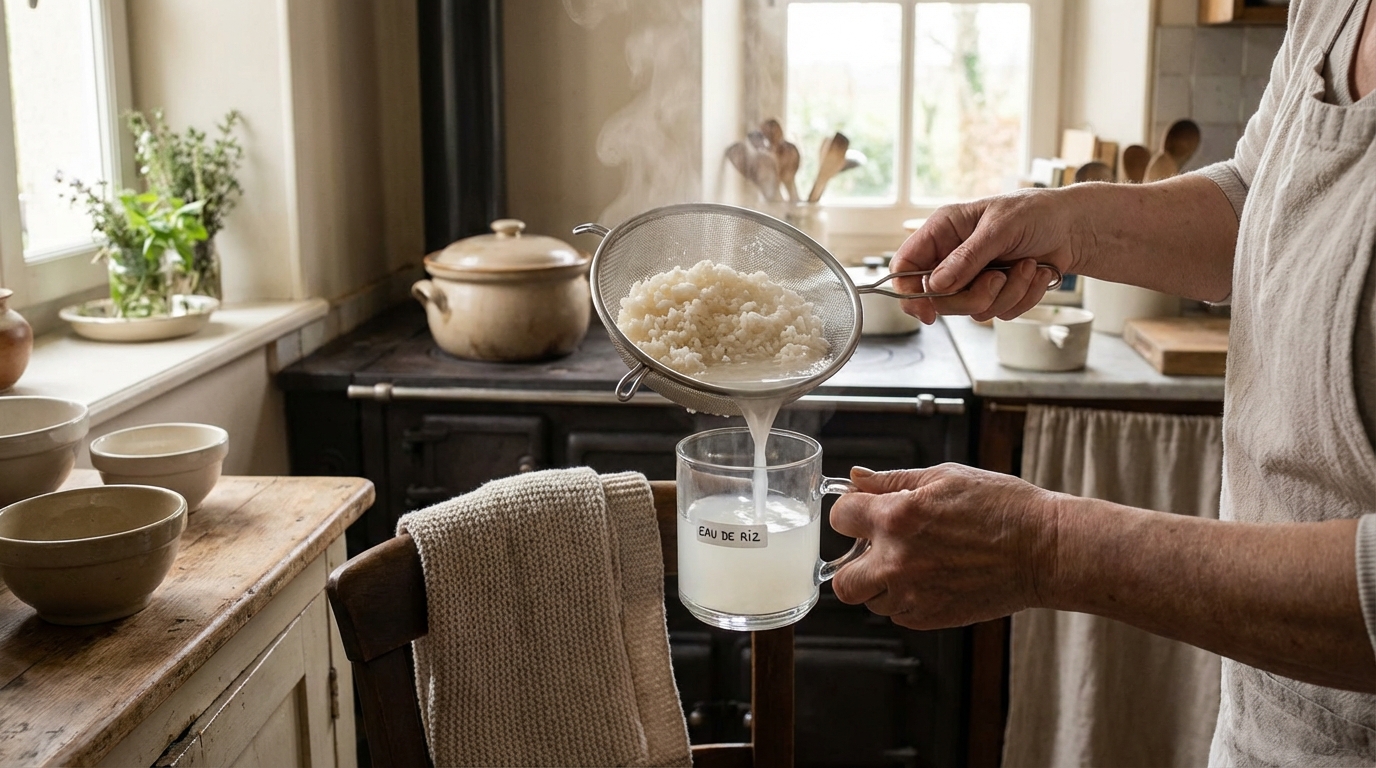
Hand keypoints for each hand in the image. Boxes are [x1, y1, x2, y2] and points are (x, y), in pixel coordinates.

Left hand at [828, 464, 1059, 629]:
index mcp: (897, 518)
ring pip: (871, 601)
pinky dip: (906, 600)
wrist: (1044, 549)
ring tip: (914, 563)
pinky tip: (931, 579)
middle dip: (853, 563)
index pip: (840, 518)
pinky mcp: (932, 618)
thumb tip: (856, 477)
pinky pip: (899, 615)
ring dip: (882, 583)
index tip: (862, 513)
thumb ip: (892, 480)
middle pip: (842, 580)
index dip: (851, 512)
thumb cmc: (1003, 508)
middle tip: (877, 551)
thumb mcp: (945, 477)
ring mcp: (914, 594)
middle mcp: (898, 561)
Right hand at [891, 188, 1086, 323]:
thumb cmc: (1035, 213)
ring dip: (1006, 293)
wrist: (1073, 226)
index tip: (927, 312)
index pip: (905, 267)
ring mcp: (974, 278)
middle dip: (972, 296)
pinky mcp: (996, 293)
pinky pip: (999, 313)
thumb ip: (967, 258)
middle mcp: (952, 257)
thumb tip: (936, 286)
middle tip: (997, 279)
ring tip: (1026, 266)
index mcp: (942, 232)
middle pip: (938, 299)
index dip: (908, 292)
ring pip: (972, 310)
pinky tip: (1035, 272)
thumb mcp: (999, 228)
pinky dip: (1023, 296)